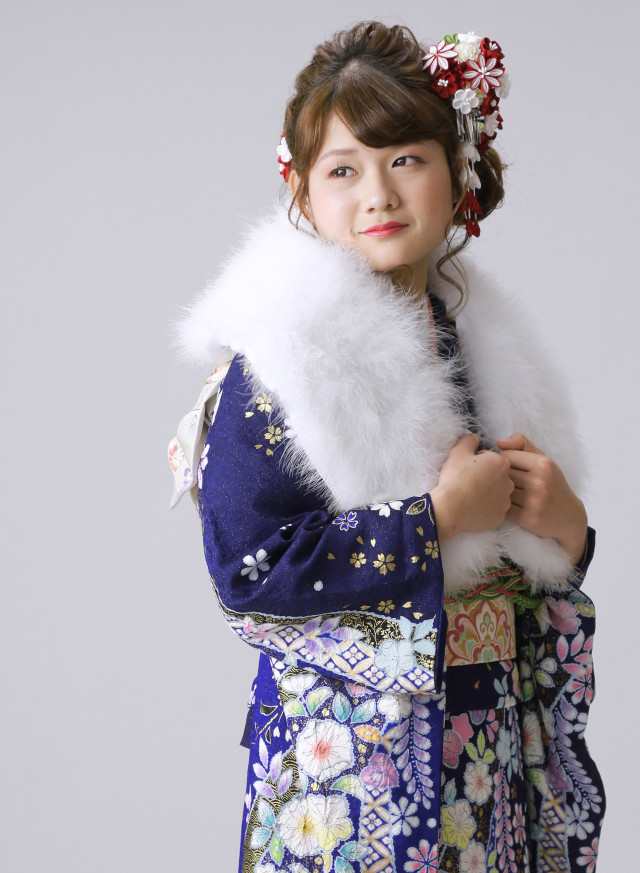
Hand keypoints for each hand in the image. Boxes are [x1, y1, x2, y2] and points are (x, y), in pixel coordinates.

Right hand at [431, 433, 514, 541]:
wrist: (450, 509)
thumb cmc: (455, 478)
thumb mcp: (458, 452)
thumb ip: (469, 440)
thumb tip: (474, 437)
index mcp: (501, 464)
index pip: (492, 459)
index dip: (478, 462)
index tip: (468, 468)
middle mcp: (509, 482)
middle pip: (497, 476)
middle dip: (486, 477)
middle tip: (468, 481)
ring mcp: (505, 502)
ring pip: (497, 494)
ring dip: (487, 493)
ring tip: (470, 495)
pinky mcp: (499, 517)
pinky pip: (493, 510)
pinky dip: (485, 508)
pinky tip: (472, 507)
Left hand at [496, 433, 587, 564]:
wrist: (568, 517)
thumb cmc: (551, 484)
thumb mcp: (543, 459)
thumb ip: (522, 444)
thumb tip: (499, 442)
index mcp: (543, 464)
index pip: (506, 455)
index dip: (502, 461)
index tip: (507, 468)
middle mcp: (540, 481)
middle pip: (501, 473)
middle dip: (499, 477)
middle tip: (502, 481)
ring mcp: (534, 501)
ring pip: (500, 490)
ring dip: (497, 492)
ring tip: (502, 492)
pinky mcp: (527, 518)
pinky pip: (502, 508)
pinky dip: (500, 506)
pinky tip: (505, 505)